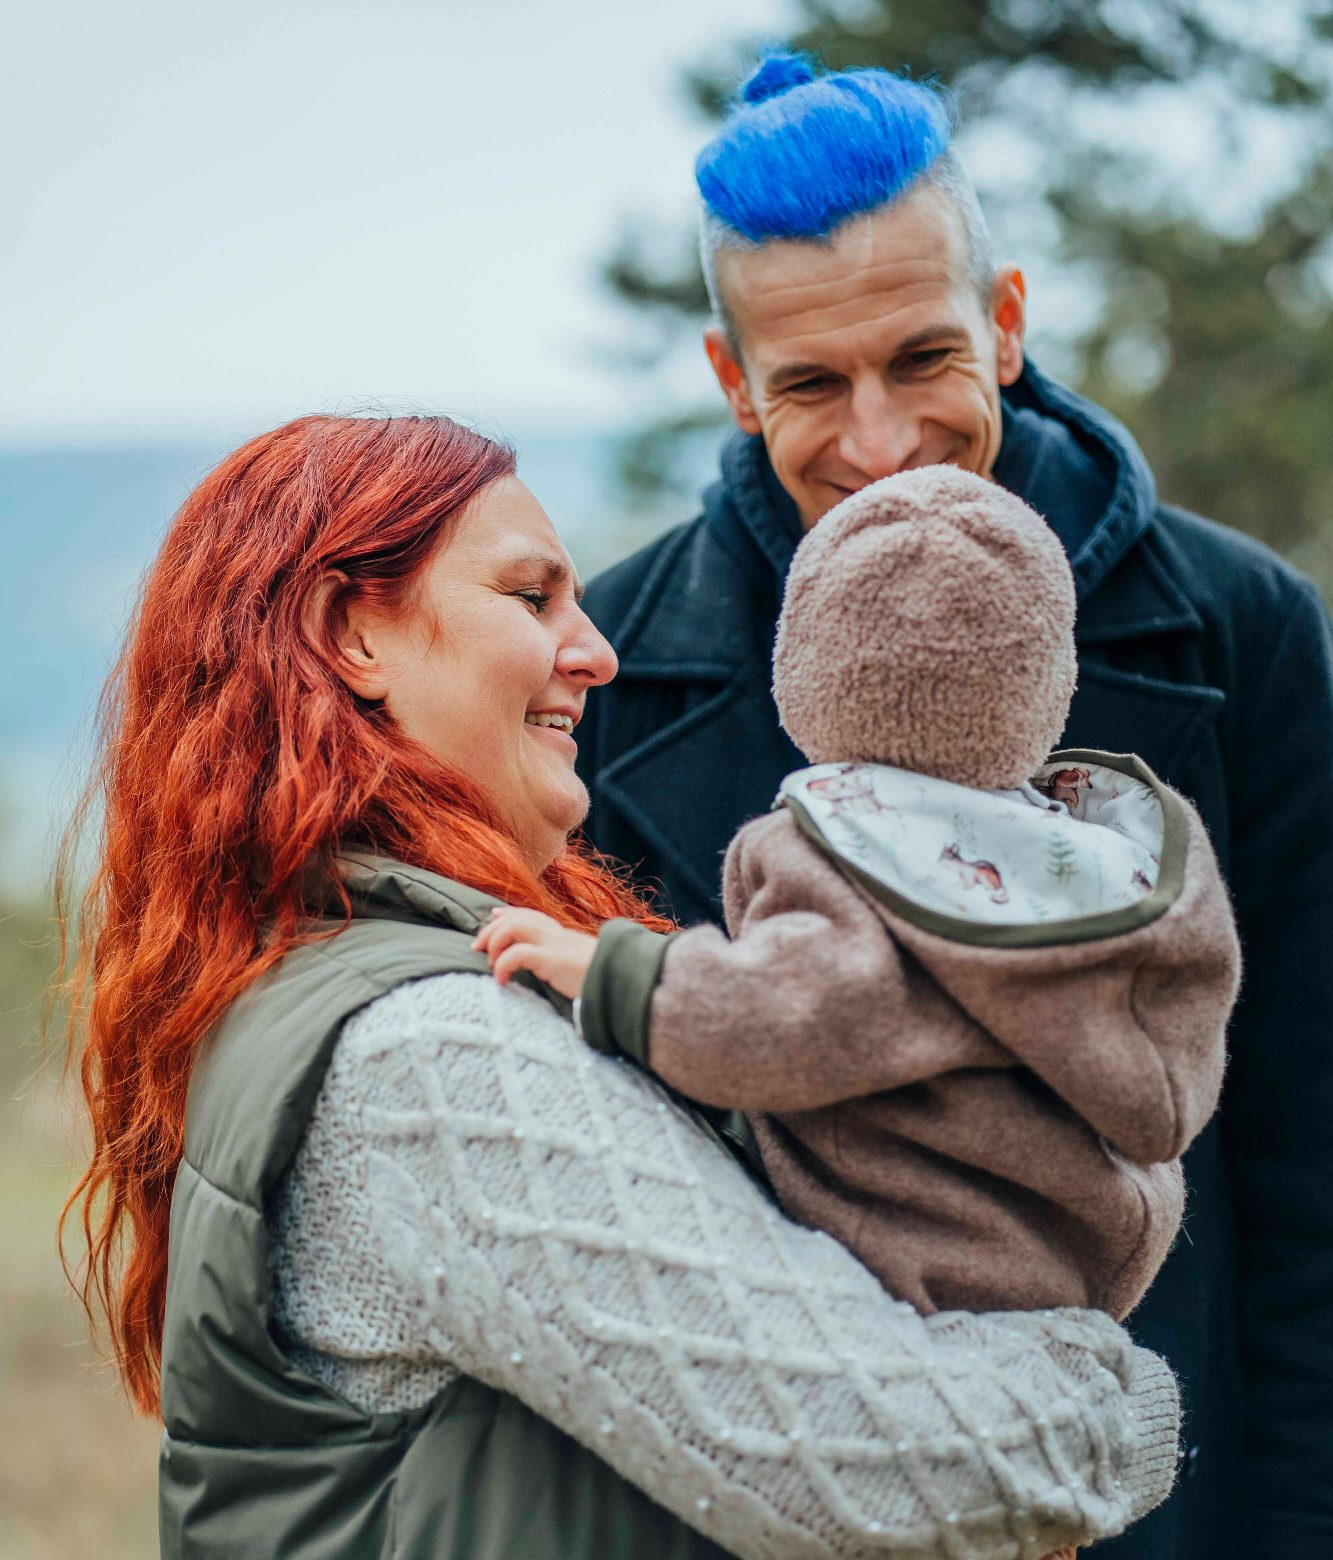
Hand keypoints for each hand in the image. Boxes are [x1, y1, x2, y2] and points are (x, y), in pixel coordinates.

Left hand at [472, 907, 596, 999]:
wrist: (625, 981)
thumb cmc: (606, 979)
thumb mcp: (584, 966)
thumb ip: (569, 963)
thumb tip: (560, 971)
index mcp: (564, 935)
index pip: (531, 915)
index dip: (509, 913)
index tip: (493, 915)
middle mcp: (558, 934)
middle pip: (517, 918)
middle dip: (492, 929)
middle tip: (477, 946)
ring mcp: (555, 945)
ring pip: (514, 928)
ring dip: (494, 942)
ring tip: (489, 962)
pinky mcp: (552, 960)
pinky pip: (517, 955)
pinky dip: (502, 965)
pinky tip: (501, 980)